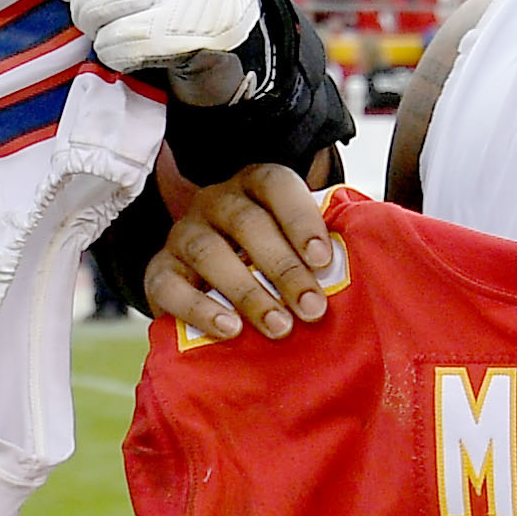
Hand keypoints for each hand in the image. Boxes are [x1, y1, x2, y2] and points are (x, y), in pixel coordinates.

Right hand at [140, 163, 338, 339]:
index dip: (301, 220)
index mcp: (253, 185)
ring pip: (209, 252)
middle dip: (284, 268)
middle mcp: (215, 202)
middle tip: (312, 309)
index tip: (324, 260)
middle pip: (246, 222)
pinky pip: (170, 286)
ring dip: (248, 292)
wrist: (206, 282)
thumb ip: (317, 251)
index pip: (276, 185)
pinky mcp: (159, 271)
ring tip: (279, 327)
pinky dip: (200, 310)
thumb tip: (357, 271)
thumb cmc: (266, 262)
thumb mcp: (292, 245)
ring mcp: (182, 234)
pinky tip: (230, 329)